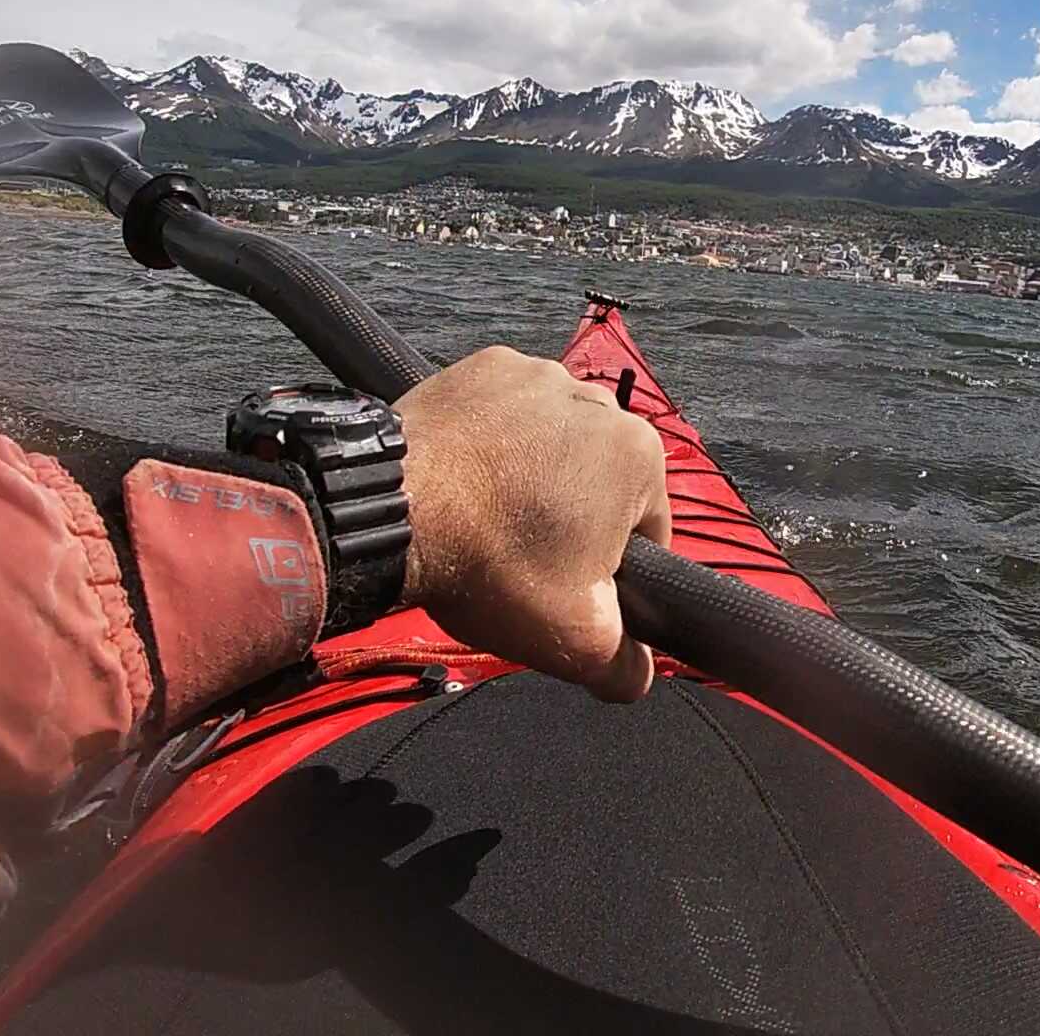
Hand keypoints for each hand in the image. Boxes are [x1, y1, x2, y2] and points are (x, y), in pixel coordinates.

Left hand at [393, 346, 670, 701]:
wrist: (392, 511)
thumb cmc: (493, 566)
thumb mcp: (576, 642)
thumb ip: (628, 667)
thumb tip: (639, 674)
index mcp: (640, 455)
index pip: (648, 526)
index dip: (615, 569)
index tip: (570, 586)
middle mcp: (598, 398)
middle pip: (599, 477)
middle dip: (574, 516)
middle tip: (526, 558)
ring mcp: (536, 374)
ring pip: (553, 442)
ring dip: (534, 474)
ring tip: (490, 518)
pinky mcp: (483, 366)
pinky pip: (504, 411)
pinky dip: (492, 440)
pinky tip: (467, 479)